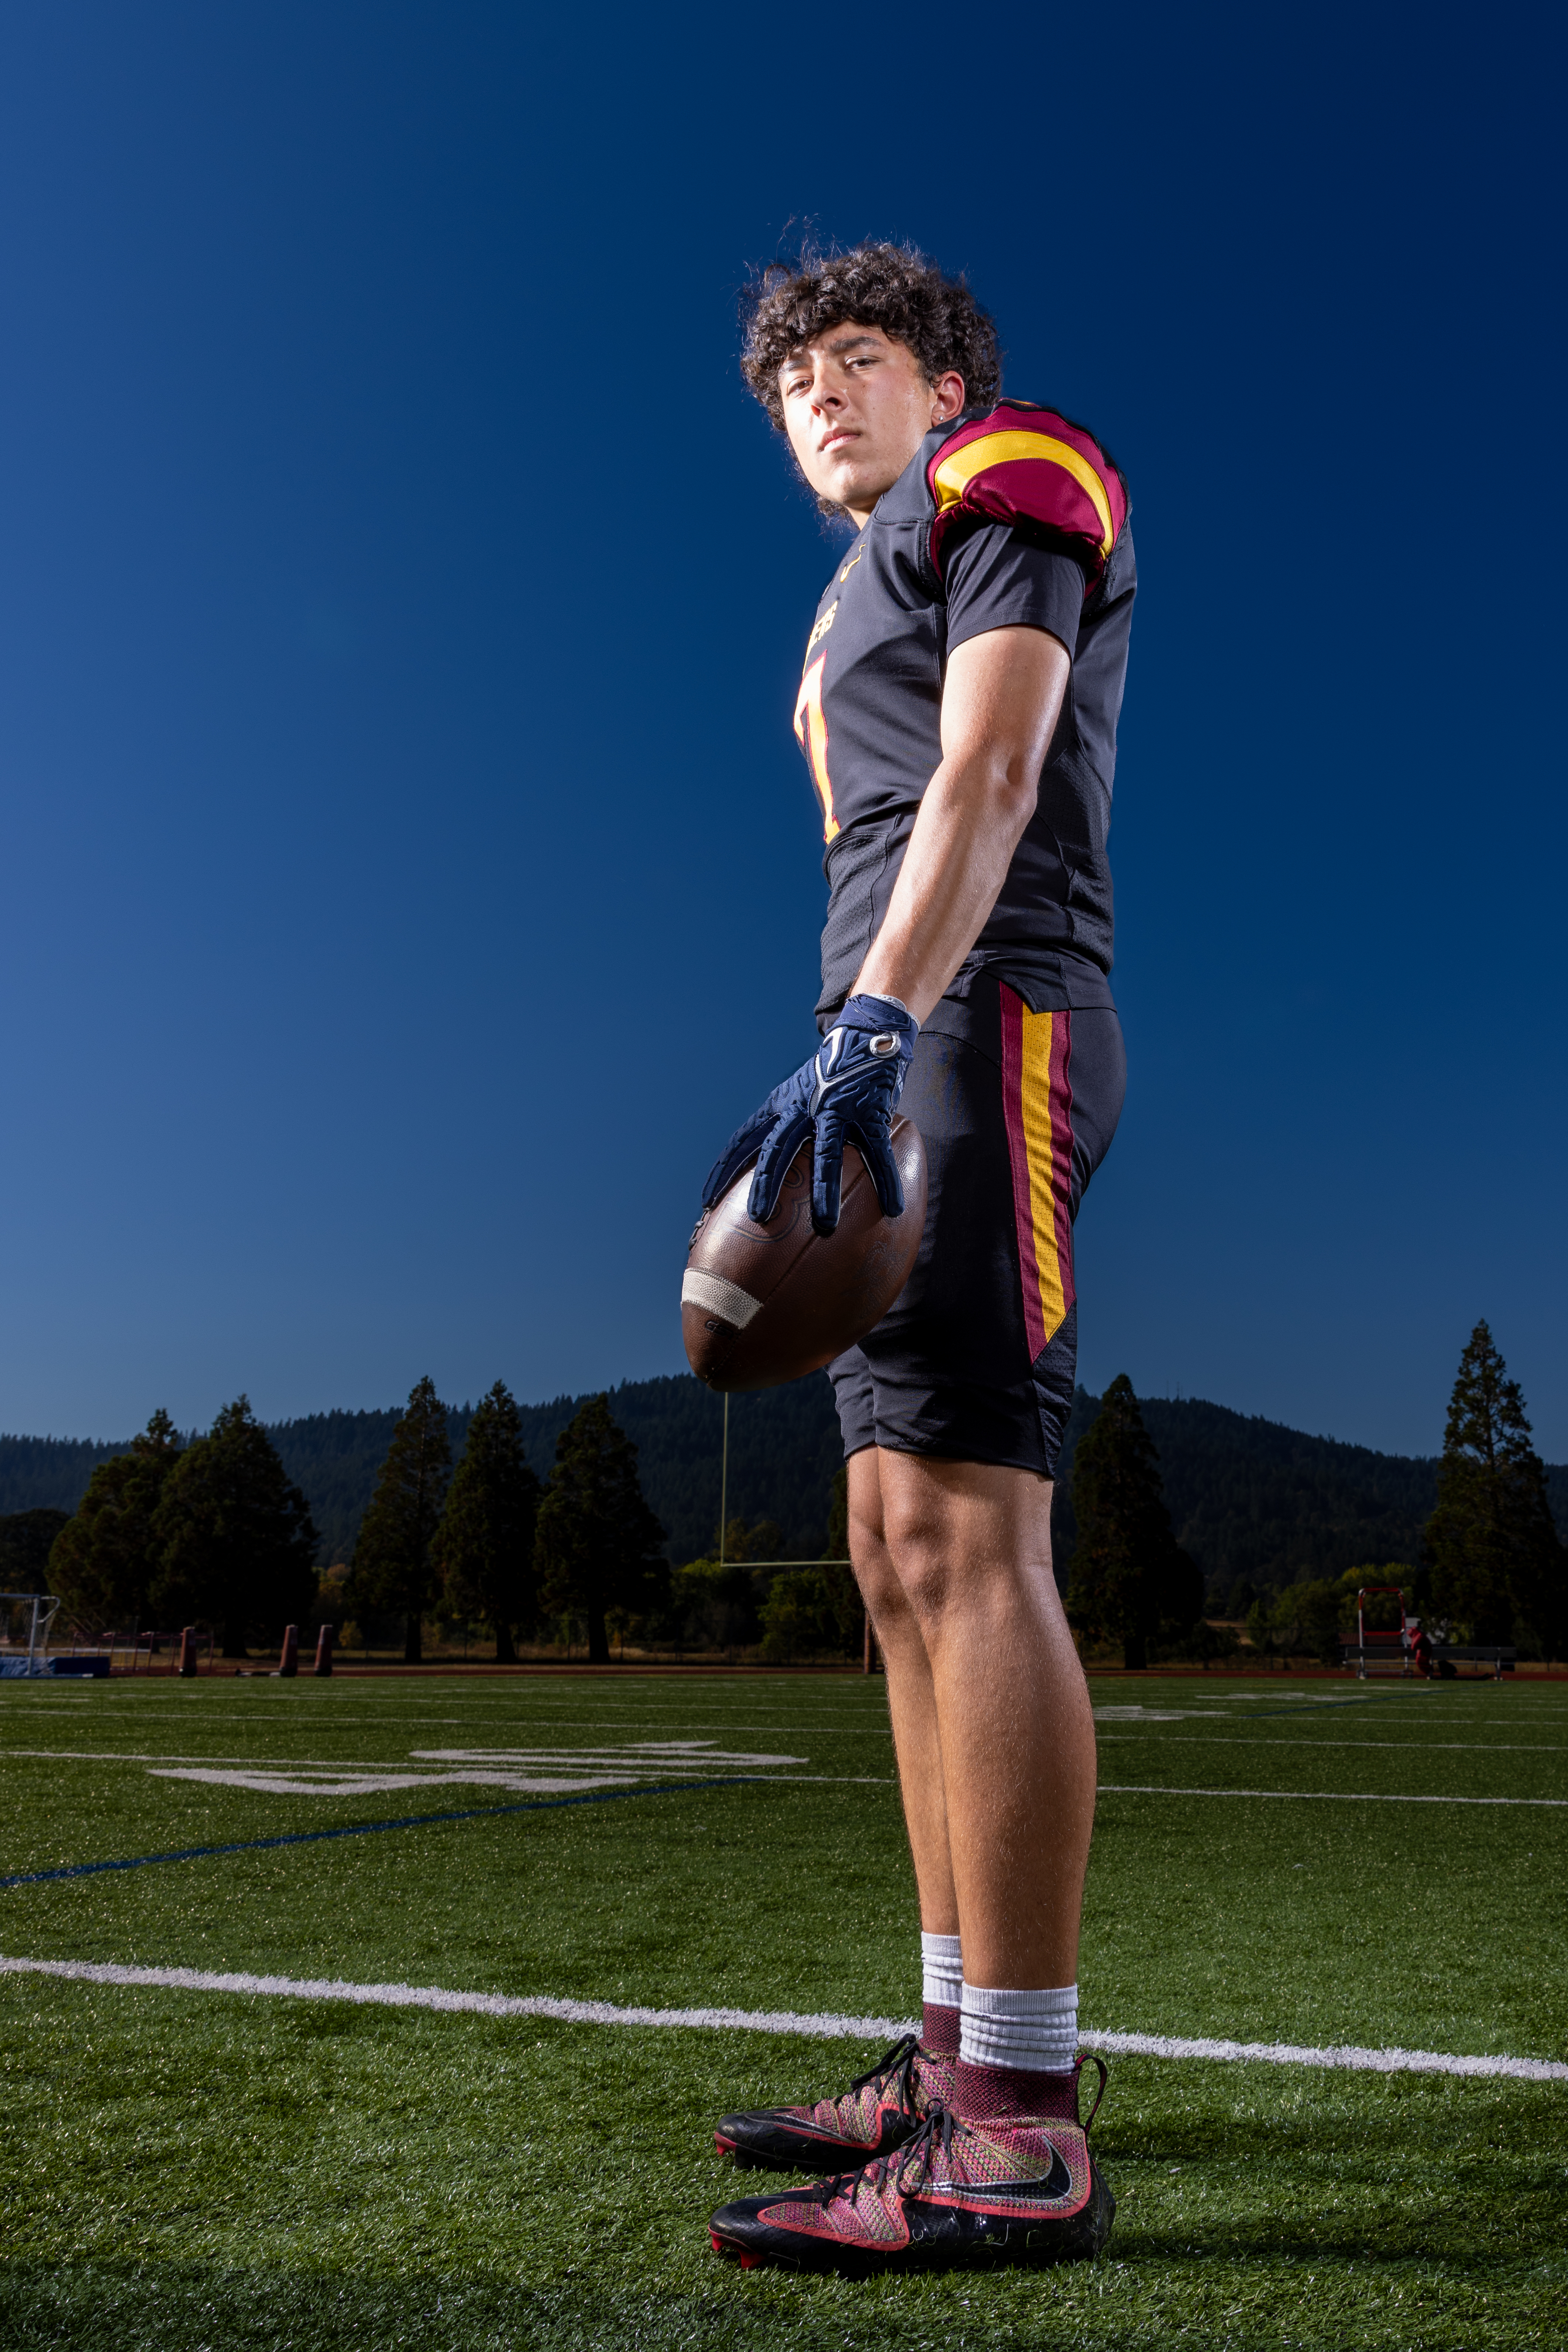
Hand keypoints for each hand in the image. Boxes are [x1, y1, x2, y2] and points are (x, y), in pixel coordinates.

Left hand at [701, 994, 918, 1234]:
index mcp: (781, 1103)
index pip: (745, 1138)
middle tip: (759, 1217)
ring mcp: (836, 1109)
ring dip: (824, 1190)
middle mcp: (803, 1106)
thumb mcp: (798, 1091)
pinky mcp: (870, 1113)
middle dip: (767, 1184)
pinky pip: (877, 1153)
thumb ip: (785, 1122)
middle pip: (778, 1149)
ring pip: (826, 1154)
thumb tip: (771, 1167)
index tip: (707, 1199)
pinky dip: (885, 1181)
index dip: (725, 1169)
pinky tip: (891, 1208)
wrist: (866, 1033)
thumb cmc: (829, 1072)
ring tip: (825, 1225)